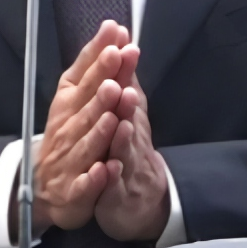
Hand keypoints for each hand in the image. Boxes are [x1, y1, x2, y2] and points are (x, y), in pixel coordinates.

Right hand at [22, 21, 134, 233]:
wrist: (44, 184)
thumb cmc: (66, 133)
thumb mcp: (75, 95)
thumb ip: (95, 65)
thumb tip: (113, 30)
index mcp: (69, 103)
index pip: (85, 76)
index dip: (99, 58)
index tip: (116, 38)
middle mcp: (68, 128)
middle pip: (87, 107)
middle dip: (102, 86)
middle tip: (116, 65)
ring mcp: (70, 159)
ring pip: (86, 143)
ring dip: (100, 129)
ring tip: (113, 114)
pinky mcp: (75, 189)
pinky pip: (86, 184)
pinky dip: (95, 178)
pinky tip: (106, 170)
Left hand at [93, 50, 169, 242]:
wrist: (138, 199)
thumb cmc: (128, 150)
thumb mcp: (129, 116)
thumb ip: (126, 84)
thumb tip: (123, 47)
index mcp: (129, 118)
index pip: (127, 91)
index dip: (125, 70)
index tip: (126, 47)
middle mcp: (131, 141)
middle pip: (129, 120)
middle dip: (125, 102)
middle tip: (123, 84)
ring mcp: (126, 168)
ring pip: (124, 152)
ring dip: (122, 137)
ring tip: (121, 122)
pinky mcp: (117, 194)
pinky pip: (113, 187)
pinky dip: (110, 179)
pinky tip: (108, 170)